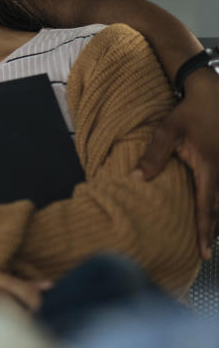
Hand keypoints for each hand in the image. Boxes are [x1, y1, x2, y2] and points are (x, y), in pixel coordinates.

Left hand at [136, 70, 218, 259]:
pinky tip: (210, 213)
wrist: (211, 94)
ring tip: (207, 239)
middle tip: (204, 253)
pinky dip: (216, 203)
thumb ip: (153, 156)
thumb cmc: (187, 113)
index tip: (204, 252)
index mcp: (209, 168)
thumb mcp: (167, 132)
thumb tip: (136, 179)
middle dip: (212, 231)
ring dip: (215, 219)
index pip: (207, 206)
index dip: (205, 230)